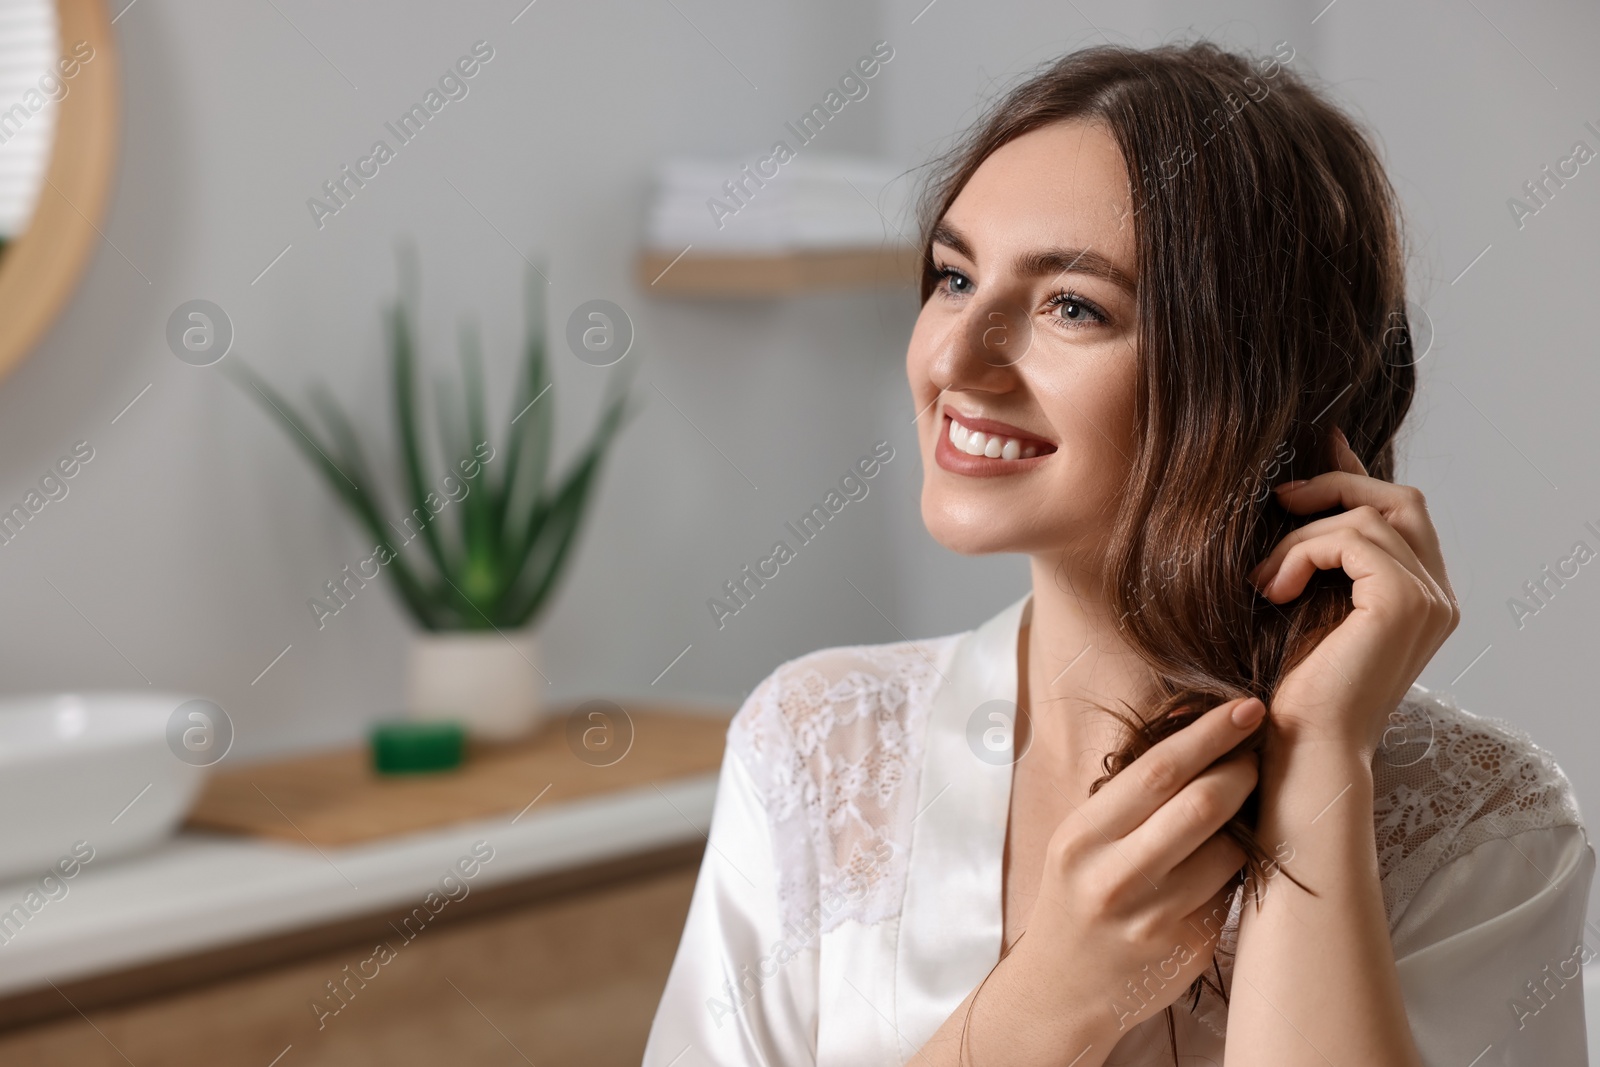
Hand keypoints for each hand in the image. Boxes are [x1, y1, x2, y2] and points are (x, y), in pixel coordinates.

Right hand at [987, 697, 1263, 1053]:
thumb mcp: (1080, 840)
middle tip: (1256, 753)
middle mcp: (1115, 878)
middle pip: (1202, 805)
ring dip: (1246, 822)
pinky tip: (1225, 858)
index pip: (1157, 771)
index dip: (1210, 734)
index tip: (1246, 707)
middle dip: (1241, 769)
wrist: (1060, 987)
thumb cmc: (1076, 895)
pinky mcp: (1187, 949)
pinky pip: (1230, 890)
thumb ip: (1129, 799)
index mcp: (1082, 838)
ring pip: (1229, 850)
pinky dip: (1236, 866)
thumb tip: (1201, 741)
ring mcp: (1153, 918)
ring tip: (1239, 809)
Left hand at [1247, 428, 1458, 754]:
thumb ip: (1319, 556)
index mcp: (1423, 599)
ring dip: (1302, 535)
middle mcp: (1439, 597)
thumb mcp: (1306, 604)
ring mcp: (1429, 599)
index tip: (1320, 446)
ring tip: (1262, 578)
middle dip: (1338, 487)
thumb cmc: (1296, 690)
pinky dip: (1302, 552)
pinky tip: (1273, 588)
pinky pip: (1351, 540)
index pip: (1402, 514)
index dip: (1360, 475)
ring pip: (1367, 518)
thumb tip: (1296, 492)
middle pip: (1401, 501)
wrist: (1304, 748)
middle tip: (1282, 497)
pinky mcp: (1403, 602)